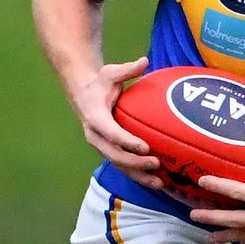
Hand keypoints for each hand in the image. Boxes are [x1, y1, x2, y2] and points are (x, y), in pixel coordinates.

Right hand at [74, 57, 162, 188]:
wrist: (83, 93)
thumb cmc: (101, 82)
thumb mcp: (111, 72)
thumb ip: (127, 69)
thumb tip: (144, 60)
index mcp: (95, 117)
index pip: (111, 133)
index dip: (127, 142)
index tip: (145, 147)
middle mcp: (96, 136)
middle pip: (115, 155)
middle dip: (135, 163)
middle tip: (156, 163)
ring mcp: (102, 146)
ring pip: (119, 166)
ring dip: (139, 176)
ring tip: (160, 183)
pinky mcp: (109, 151)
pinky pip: (123, 166)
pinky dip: (139, 175)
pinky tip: (157, 182)